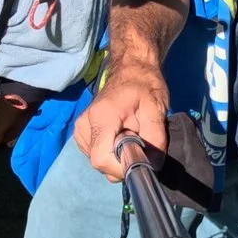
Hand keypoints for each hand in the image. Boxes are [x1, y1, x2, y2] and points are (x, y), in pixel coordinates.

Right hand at [75, 59, 168, 179]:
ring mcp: (80, 129)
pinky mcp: (81, 132)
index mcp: (101, 118)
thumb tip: (153, 166)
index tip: (138, 158)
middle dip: (122, 161)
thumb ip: (155, 139)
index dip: (121, 168)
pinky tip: (120, 136)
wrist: (131, 69)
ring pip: (98, 161)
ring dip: (117, 157)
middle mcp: (84, 125)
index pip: (101, 159)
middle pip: (100, 163)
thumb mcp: (157, 109)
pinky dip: (110, 152)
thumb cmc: (145, 86)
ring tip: (130, 134)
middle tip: (138, 140)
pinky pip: (96, 154)